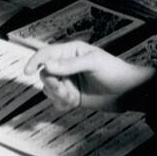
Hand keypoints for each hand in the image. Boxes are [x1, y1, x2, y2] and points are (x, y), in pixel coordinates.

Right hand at [22, 42, 154, 111]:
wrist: (129, 92)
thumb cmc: (114, 71)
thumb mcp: (93, 63)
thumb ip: (69, 64)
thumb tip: (47, 64)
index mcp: (71, 52)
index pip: (46, 54)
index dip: (35, 61)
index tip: (27, 71)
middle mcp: (67, 66)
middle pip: (45, 74)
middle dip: (52, 84)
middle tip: (64, 90)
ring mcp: (69, 82)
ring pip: (49, 88)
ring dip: (57, 95)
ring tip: (71, 98)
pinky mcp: (72, 96)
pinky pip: (56, 101)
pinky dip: (61, 104)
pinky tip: (72, 104)